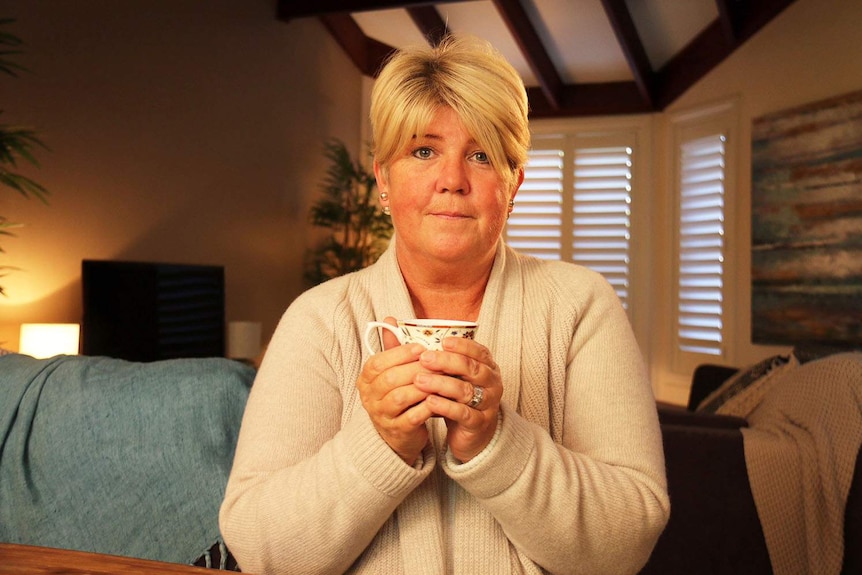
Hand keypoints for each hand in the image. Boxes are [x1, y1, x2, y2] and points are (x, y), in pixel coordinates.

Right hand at [356, 317, 434, 464]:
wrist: (400, 433)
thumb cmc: (399, 394)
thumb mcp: (393, 371)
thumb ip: (393, 347)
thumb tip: (390, 319)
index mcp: (366, 379)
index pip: (377, 363)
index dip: (399, 354)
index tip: (421, 348)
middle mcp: (369, 398)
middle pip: (390, 379)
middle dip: (416, 368)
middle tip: (438, 361)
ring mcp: (382, 416)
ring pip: (402, 397)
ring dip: (424, 385)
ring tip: (443, 377)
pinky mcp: (398, 431)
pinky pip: (414, 416)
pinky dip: (429, 406)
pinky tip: (443, 397)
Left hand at [412, 337, 501, 462]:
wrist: (470, 432)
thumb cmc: (456, 397)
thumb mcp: (449, 374)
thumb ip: (432, 354)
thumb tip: (397, 327)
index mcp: (487, 366)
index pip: (478, 351)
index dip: (462, 345)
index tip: (442, 341)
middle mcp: (491, 383)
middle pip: (472, 368)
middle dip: (447, 362)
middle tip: (424, 358)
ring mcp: (488, 403)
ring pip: (466, 390)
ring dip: (441, 384)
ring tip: (420, 380)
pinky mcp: (479, 423)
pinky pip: (463, 413)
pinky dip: (446, 406)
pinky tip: (429, 401)